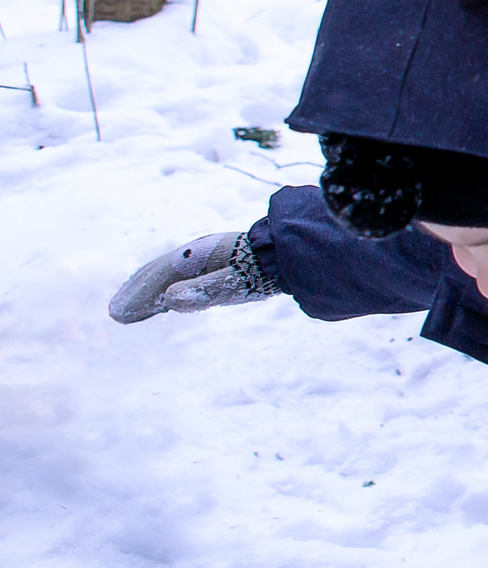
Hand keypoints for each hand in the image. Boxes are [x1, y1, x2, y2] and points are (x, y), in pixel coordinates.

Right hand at [110, 230, 278, 322]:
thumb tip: (168, 299)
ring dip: (149, 291)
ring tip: (132, 309)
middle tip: (117, 313)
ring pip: (169, 275)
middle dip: (137, 292)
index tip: (118, 314)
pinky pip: (183, 278)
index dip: (137, 294)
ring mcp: (206, 259)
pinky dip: (167, 289)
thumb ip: (204, 290)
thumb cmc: (262, 270)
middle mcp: (196, 254)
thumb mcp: (234, 282)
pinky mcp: (216, 266)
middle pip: (158, 273)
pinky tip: (164, 301)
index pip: (158, 276)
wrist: (291, 254)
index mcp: (195, 255)